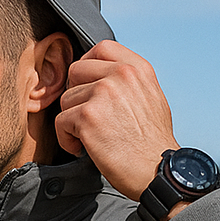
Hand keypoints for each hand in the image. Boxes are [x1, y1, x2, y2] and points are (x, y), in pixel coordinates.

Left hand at [56, 41, 178, 201]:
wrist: (158, 172)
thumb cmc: (153, 144)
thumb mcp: (151, 98)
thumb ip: (128, 82)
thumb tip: (102, 76)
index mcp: (138, 69)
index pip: (100, 48)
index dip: (87, 67)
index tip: (88, 88)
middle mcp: (121, 75)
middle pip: (75, 72)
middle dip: (76, 96)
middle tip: (87, 118)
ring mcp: (103, 93)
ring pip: (66, 99)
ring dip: (72, 121)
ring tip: (91, 138)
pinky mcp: (87, 117)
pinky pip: (60, 122)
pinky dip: (67, 139)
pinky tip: (83, 149)